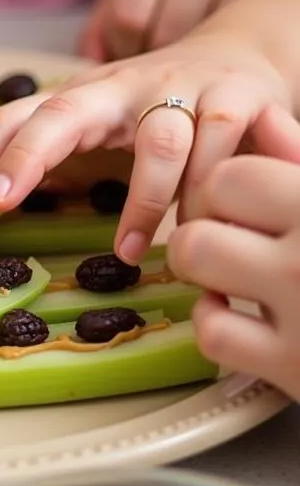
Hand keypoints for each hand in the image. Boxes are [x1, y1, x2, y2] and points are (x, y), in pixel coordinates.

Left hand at [0, 32, 299, 262]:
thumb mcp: (90, 132)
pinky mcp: (238, 100)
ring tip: (129, 253)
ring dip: (144, 203)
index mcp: (74, 98)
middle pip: (60, 113)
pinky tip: (201, 227)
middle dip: (22, 159)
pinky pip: (222, 150)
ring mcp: (179, 88)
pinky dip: (210, 194)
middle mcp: (117, 86)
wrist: (241, 56)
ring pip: (159, 142)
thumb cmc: (148, 112)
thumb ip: (47, 165)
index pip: (7, 123)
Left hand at [80, 0, 271, 61]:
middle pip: (164, 35)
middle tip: (156, 63)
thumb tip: (87, 72)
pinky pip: (231, 50)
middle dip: (152, 60)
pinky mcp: (262, 2)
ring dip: (183, 66)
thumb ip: (95, 38)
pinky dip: (212, 63)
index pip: (127, 19)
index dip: (123, 46)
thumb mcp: (119, 4)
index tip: (131, 49)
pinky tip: (206, 60)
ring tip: (180, 62)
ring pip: (200, 49)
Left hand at [168, 152, 299, 400]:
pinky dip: (220, 328)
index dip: (223, 192)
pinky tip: (251, 324)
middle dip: (203, 231)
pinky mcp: (294, 366)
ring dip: (204, 273)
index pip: (230, 177)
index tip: (240, 209)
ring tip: (239, 280)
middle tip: (235, 245)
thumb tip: (264, 119)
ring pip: (195, 261)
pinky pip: (213, 333)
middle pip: (199, 219)